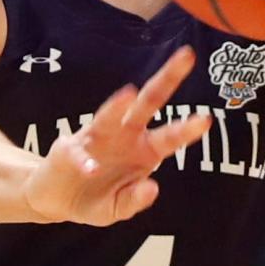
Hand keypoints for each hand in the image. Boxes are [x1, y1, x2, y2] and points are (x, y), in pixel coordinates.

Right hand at [22, 46, 210, 224]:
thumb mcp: (116, 209)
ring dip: (119, 103)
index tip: (207, 120)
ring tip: (129, 93)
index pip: (171, 136)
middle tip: (188, 55)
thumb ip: (133, 201)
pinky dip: (84, 161)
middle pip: (150, 101)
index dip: (187, 128)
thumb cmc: (96, 198)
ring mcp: (98, 136)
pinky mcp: (70, 146)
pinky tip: (90, 169)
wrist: (57, 199)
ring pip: (110, 112)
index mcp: (145, 151)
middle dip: (168, 78)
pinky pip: (79, 152)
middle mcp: (126, 134)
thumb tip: (152, 188)